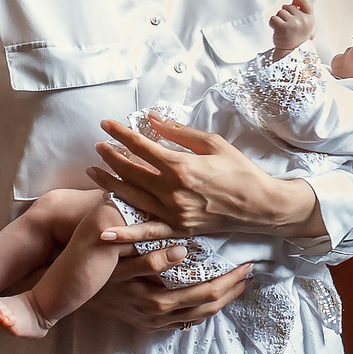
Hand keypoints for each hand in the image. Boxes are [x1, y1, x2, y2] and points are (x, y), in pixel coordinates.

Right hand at [87, 261, 254, 331]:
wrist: (69, 294)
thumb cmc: (97, 271)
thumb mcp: (119, 261)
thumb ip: (149, 257)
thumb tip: (181, 250)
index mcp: (156, 300)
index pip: (204, 293)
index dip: (228, 280)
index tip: (245, 264)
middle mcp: (157, 316)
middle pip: (206, 307)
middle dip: (231, 290)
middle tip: (249, 272)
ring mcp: (153, 323)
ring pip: (197, 317)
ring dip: (221, 301)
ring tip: (238, 284)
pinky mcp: (147, 324)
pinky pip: (183, 322)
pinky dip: (202, 311)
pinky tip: (212, 298)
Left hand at [88, 117, 276, 236]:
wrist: (260, 205)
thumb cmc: (240, 170)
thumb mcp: (212, 143)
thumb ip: (178, 132)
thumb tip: (151, 119)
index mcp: (181, 166)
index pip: (141, 147)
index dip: (120, 134)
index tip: (106, 125)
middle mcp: (172, 191)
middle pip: (130, 171)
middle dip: (110, 156)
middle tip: (97, 146)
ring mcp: (173, 213)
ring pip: (131, 198)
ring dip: (108, 184)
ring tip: (92, 173)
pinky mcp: (179, 229)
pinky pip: (147, 233)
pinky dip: (125, 234)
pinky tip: (105, 233)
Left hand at [269, 0, 314, 51]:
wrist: (292, 54)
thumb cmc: (297, 40)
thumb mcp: (306, 27)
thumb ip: (301, 14)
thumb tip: (288, 4)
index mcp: (310, 19)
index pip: (306, 2)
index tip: (294, 2)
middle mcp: (303, 20)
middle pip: (290, 6)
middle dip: (286, 14)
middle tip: (287, 25)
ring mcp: (293, 23)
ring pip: (280, 12)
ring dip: (279, 19)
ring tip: (283, 29)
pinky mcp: (283, 27)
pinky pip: (273, 18)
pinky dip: (272, 23)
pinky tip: (276, 30)